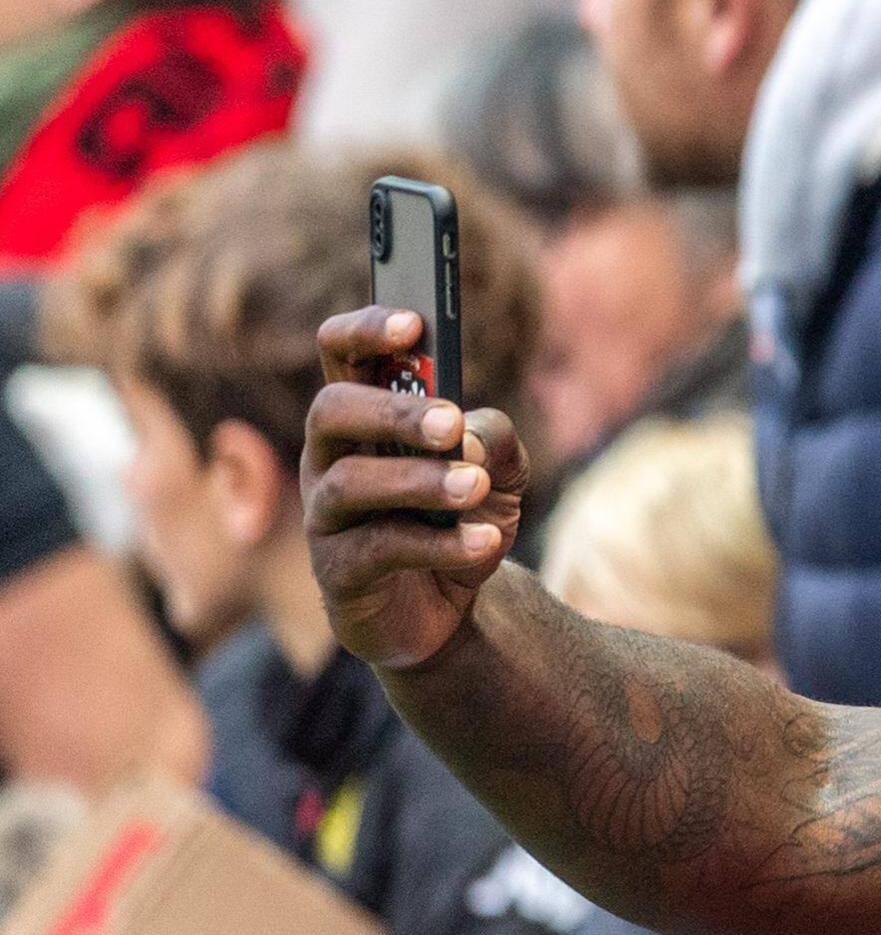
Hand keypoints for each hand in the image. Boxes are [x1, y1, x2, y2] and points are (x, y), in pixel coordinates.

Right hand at [303, 310, 528, 668]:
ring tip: (475, 486)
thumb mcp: (501, 472)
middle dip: (390, 410)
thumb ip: (496, 438)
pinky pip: (378, 550)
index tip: (415, 324)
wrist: (453, 610)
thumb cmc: (461, 520)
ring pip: (348, 484)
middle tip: (449, 423)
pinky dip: (440, 544)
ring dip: (419, 480)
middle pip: (331, 411)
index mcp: (364, 420)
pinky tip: (486, 541)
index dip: (366, 331)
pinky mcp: (339, 574)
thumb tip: (472, 434)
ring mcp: (326, 519)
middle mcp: (331, 460)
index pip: (341, 355)